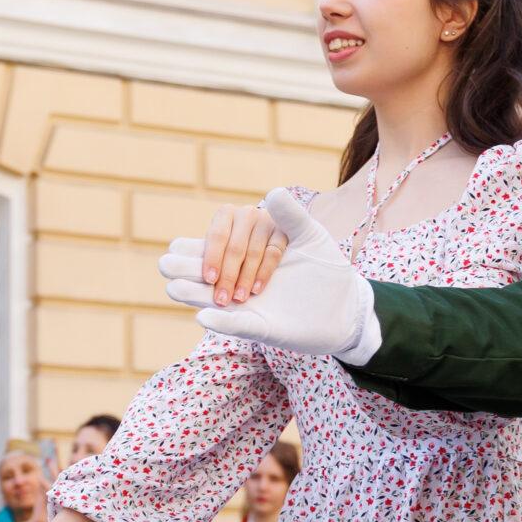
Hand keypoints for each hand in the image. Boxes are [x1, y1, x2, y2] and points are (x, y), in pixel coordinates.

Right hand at [171, 190, 376, 359]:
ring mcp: (245, 303)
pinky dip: (221, 323)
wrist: (347, 306)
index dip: (213, 244)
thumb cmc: (325, 267)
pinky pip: (236, 325)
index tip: (215, 233)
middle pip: (207, 267)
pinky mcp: (260, 328)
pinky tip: (204, 318)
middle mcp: (239, 276)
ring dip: (192, 291)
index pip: (219, 238)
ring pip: (210, 294)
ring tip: (174, 288)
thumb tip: (272, 192)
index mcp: (246, 248)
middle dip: (195, 266)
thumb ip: (291, 216)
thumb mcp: (311, 236)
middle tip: (178, 268)